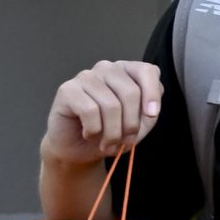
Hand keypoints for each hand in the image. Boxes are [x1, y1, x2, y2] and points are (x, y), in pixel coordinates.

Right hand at [42, 61, 163, 162]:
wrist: (78, 150)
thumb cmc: (110, 134)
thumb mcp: (138, 126)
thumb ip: (148, 113)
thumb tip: (151, 108)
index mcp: (127, 72)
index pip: (147, 71)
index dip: (152, 94)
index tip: (151, 115)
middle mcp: (107, 69)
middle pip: (130, 92)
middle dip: (131, 124)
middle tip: (124, 141)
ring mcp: (86, 76)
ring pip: (111, 105)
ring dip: (112, 133)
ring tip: (107, 143)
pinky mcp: (67, 89)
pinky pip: (89, 110)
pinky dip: (93, 130)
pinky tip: (88, 134)